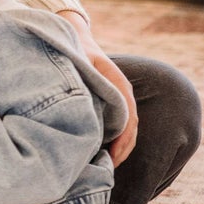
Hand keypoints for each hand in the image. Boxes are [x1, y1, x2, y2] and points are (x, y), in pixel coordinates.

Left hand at [56, 8, 137, 167]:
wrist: (74, 34)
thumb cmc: (72, 46)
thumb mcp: (76, 59)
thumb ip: (82, 77)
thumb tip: (81, 106)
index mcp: (117, 81)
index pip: (128, 113)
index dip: (123, 137)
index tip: (112, 155)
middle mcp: (122, 91)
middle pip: (131, 126)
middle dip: (123, 150)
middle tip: (107, 169)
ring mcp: (118, 98)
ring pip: (127, 129)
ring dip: (120, 149)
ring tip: (105, 167)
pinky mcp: (111, 104)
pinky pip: (118, 126)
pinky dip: (114, 143)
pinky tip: (102, 155)